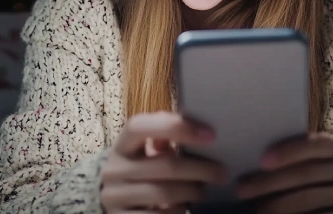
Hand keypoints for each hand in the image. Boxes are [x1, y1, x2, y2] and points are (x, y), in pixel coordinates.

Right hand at [100, 112, 227, 212]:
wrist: (111, 201)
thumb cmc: (139, 170)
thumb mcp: (145, 151)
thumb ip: (164, 137)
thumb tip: (200, 132)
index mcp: (121, 145)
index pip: (140, 127)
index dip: (175, 127)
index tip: (210, 135)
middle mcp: (113, 170)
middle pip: (165, 166)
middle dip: (201, 169)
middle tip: (222, 173)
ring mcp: (114, 197)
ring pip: (165, 194)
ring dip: (192, 192)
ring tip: (204, 190)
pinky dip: (179, 210)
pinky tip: (185, 206)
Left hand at [237, 133, 332, 213]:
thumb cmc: (321, 174)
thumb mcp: (315, 160)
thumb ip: (293, 158)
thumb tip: (252, 161)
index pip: (313, 146)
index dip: (288, 152)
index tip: (262, 160)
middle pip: (306, 174)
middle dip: (270, 182)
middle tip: (242, 189)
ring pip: (310, 199)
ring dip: (278, 205)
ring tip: (255, 209)